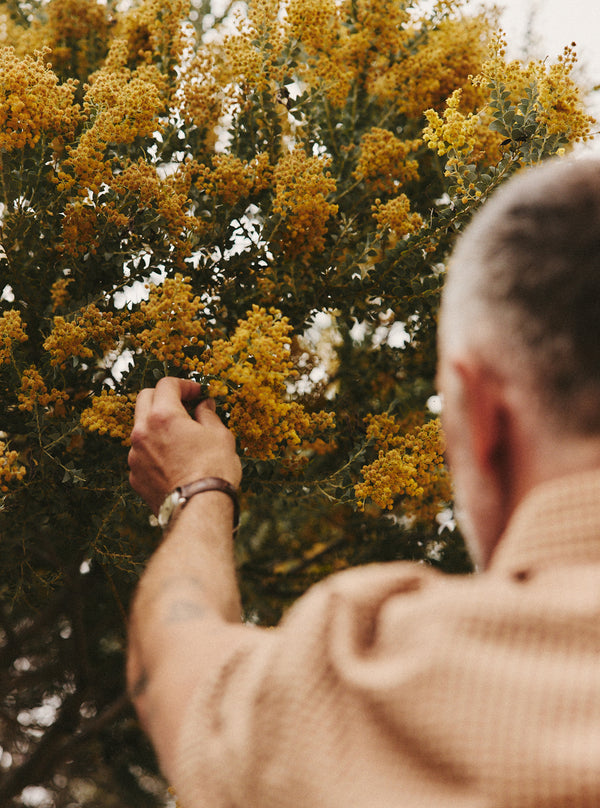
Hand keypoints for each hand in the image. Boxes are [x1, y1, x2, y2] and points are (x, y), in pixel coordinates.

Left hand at [128, 377, 241, 513]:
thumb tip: (203, 405)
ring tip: (180, 436)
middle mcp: (142, 432)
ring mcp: (135, 456)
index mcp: (163, 416)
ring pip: (141, 428)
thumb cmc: (213, 469)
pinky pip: (142, 453)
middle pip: (145, 399)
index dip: (184, 384)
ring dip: (157, 424)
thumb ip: (208, 415)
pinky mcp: (135, 476)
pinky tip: (174, 460)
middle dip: (164, 396)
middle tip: (184, 405)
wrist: (199, 509)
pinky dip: (155, 449)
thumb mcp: (219, 435)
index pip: (167, 384)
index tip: (197, 393)